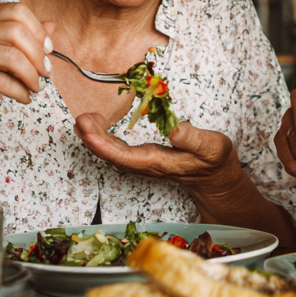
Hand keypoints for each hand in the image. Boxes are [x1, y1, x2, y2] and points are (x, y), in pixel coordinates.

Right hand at [0, 3, 53, 141]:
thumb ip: (27, 37)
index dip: (39, 31)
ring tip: (37, 86)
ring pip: (11, 57)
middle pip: (16, 32)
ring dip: (31, 75)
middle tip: (46, 72)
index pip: (17, 11)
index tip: (48, 49)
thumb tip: (52, 25)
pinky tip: (24, 97)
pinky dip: (20, 91)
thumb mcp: (6, 52)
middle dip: (38, 55)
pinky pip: (2, 80)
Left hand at [75, 115, 241, 200]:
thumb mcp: (212, 147)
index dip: (103, 145)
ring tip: (84, 120)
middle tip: (81, 119)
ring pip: (111, 153)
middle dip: (92, 138)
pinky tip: (97, 127)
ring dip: (94, 138)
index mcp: (158, 162)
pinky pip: (117, 150)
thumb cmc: (214, 161)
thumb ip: (194, 139)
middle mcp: (146, 164)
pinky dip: (103, 138)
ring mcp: (143, 162)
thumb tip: (176, 129)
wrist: (215, 177)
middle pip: (111, 155)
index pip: (124, 156)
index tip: (88, 132)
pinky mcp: (143, 158)